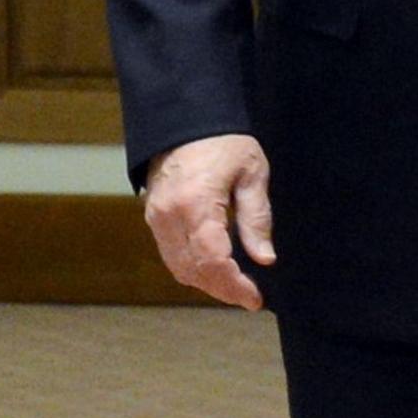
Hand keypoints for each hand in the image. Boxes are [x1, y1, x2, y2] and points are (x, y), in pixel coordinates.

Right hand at [142, 134, 274, 306]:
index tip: (255, 298)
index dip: (233, 285)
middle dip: (222, 290)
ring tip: (235, 286)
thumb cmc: (223, 141)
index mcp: (196, 203)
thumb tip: (264, 258)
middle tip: (249, 296)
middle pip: (193, 271)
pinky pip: (171, 256)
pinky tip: (215, 270)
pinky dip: (192, 269)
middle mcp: (169, 215)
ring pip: (178, 269)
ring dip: (206, 283)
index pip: (212, 260)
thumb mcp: (252, 173)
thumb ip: (257, 218)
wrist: (185, 119)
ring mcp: (157, 218)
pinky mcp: (153, 217)